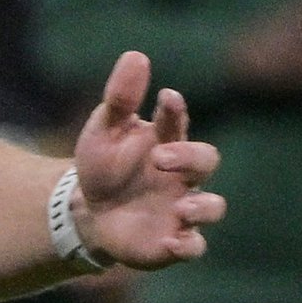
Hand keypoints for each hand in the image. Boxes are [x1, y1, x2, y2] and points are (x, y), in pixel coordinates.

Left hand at [68, 50, 224, 271]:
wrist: (89, 213)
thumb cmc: (104, 165)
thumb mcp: (105, 130)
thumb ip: (121, 97)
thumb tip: (135, 54)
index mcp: (166, 142)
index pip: (178, 121)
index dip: (175, 110)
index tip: (165, 97)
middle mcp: (182, 175)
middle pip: (206, 161)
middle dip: (190, 158)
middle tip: (160, 158)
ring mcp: (181, 208)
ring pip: (212, 208)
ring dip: (203, 208)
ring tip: (183, 207)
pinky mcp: (172, 241)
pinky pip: (193, 247)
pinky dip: (186, 246)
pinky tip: (170, 242)